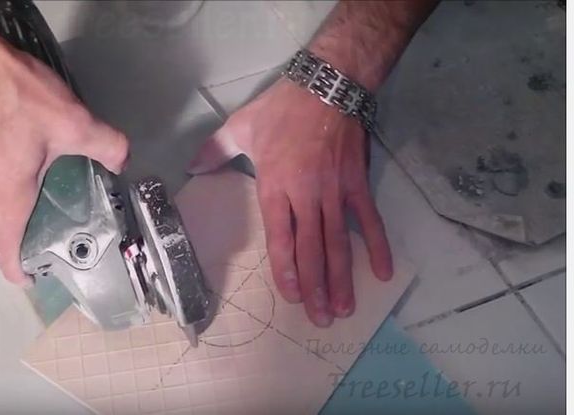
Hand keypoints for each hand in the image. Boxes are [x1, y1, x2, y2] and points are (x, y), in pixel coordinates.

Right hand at [0, 46, 128, 285]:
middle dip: (33, 212)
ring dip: (18, 187)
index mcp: (7, 195)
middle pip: (9, 217)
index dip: (18, 271)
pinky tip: (18, 143)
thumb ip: (106, 146)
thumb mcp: (71, 121)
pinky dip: (2, 170)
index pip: (5, 250)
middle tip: (60, 192)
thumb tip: (122, 160)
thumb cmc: (13, 94)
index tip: (32, 279)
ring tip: (41, 162)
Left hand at [189, 78, 391, 326]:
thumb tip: (191, 167)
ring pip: (339, 242)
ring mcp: (335, 192)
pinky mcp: (356, 184)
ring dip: (343, 277)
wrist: (327, 85)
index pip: (281, 236)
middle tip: (320, 318)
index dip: (287, 269)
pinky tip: (382, 272)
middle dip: (316, 286)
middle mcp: (306, 196)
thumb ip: (215, 151)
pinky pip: (368, 220)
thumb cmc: (282, 108)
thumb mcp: (240, 126)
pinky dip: (377, 246)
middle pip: (312, 249)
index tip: (292, 296)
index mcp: (276, 186)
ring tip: (345, 308)